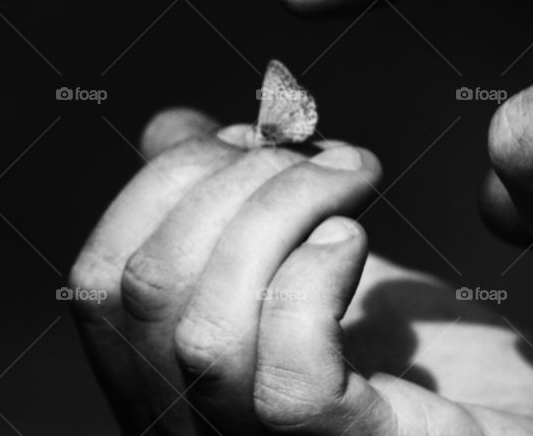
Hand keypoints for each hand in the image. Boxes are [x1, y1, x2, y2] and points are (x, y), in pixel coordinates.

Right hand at [70, 108, 532, 434]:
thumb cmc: (429, 366)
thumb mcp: (309, 265)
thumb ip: (235, 208)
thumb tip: (167, 127)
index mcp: (175, 382)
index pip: (103, 280)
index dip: (162, 183)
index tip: (247, 138)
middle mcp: (195, 430)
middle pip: (145, 292)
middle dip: (229, 182)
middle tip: (318, 154)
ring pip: (205, 332)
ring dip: (278, 212)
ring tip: (350, 177)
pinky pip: (286, 380)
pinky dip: (313, 280)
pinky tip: (352, 244)